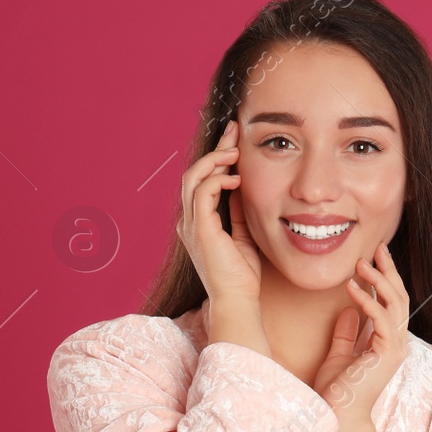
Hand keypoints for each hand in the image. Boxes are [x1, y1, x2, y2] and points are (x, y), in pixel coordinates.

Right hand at [177, 119, 263, 303]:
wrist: (238, 300)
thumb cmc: (241, 275)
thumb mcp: (242, 234)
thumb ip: (237, 211)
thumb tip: (241, 187)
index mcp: (197, 222)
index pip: (202, 180)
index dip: (216, 157)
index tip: (234, 139)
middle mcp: (189, 221)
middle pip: (194, 173)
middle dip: (215, 149)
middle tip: (234, 131)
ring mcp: (191, 225)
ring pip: (193, 178)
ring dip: (214, 160)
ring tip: (235, 151)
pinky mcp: (200, 229)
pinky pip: (202, 192)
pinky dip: (217, 180)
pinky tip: (236, 178)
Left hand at [312, 241, 409, 416]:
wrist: (338, 418)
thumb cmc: (337, 393)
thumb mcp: (339, 355)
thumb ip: (346, 333)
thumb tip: (348, 311)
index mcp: (387, 343)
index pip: (391, 303)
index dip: (384, 279)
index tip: (372, 258)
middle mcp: (396, 344)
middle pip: (399, 298)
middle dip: (388, 271)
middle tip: (377, 248)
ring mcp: (395, 349)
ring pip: (395, 305)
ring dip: (379, 281)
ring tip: (362, 262)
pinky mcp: (387, 354)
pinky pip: (381, 319)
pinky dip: (368, 301)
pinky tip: (352, 288)